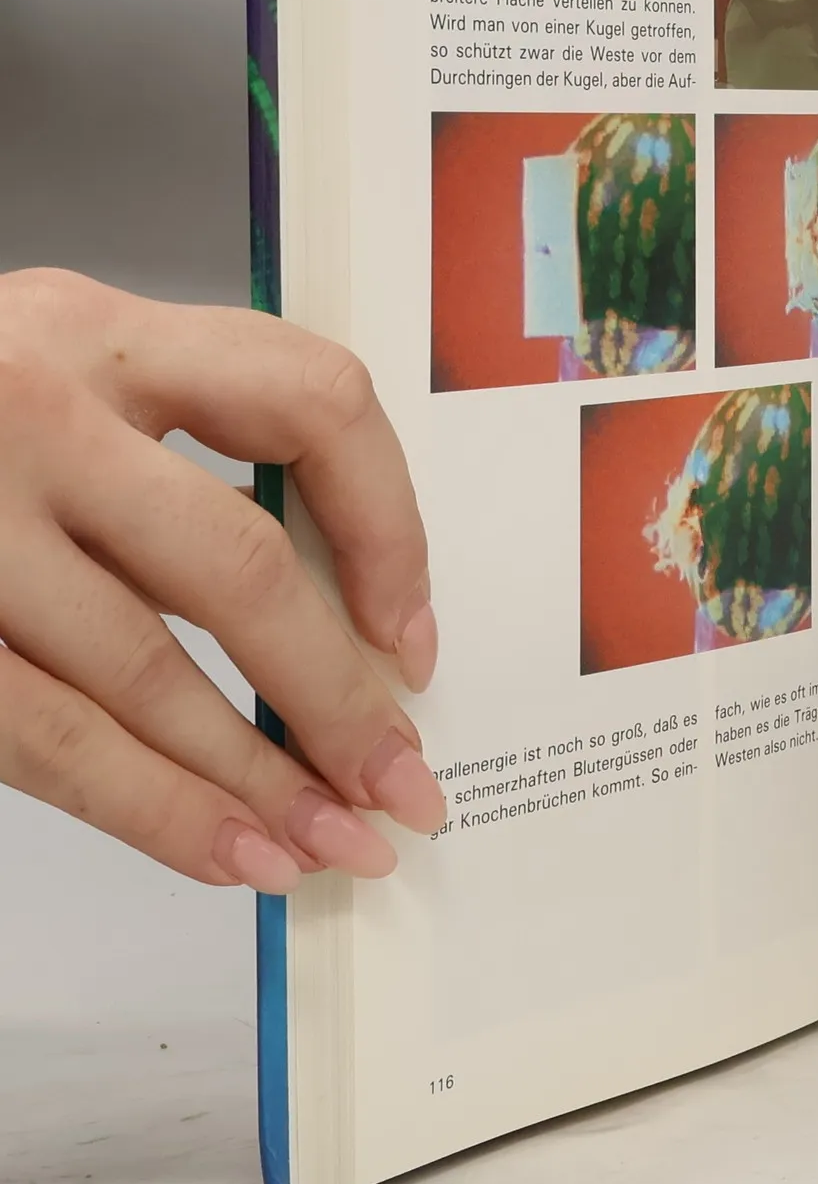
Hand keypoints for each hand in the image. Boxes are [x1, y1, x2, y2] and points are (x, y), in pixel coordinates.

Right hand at [0, 271, 445, 890]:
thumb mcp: (57, 392)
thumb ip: (172, 474)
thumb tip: (335, 634)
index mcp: (101, 331)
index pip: (311, 401)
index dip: (389, 528)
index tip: (413, 633)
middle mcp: (33, 409)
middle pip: (239, 567)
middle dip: (339, 698)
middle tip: (405, 783)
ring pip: (144, 673)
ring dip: (257, 782)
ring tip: (336, 845)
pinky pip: (45, 737)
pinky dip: (150, 809)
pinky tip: (226, 852)